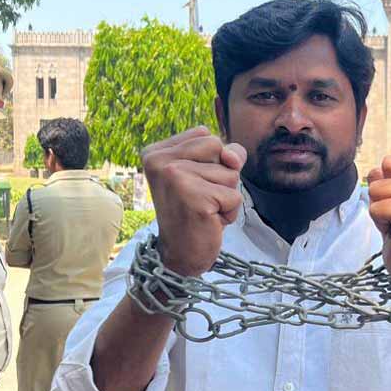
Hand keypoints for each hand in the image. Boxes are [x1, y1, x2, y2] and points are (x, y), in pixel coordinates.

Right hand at [140, 127, 245, 276]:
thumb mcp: (207, 175)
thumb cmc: (194, 212)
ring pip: (230, 173)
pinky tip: (209, 221)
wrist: (180, 255)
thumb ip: (225, 154)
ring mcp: (175, 177)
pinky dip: (230, 213)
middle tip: (200, 198)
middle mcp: (160, 161)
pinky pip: (235, 196)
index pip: (206, 135)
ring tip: (204, 210)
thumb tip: (233, 156)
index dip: (212, 161)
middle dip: (221, 176)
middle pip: (219, 147)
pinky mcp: (194, 197)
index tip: (192, 185)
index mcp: (156, 152)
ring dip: (226, 196)